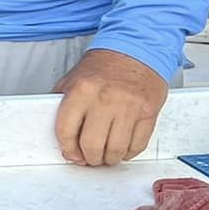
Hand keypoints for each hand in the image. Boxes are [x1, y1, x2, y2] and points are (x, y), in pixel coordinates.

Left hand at [52, 48, 169, 166]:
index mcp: (82, 90)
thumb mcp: (74, 78)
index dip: (67, 148)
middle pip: (92, 145)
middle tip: (89, 158)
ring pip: (116, 149)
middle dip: (89, 158)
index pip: (66, 129)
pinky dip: (128, 153)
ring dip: (109, 159)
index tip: (70, 153)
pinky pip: (137, 145)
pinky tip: (122, 149)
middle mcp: (105, 99)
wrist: (137, 50)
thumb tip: (60, 134)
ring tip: (105, 156)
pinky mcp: (148, 113)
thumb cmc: (105, 65)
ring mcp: (129, 107)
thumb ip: (63, 103)